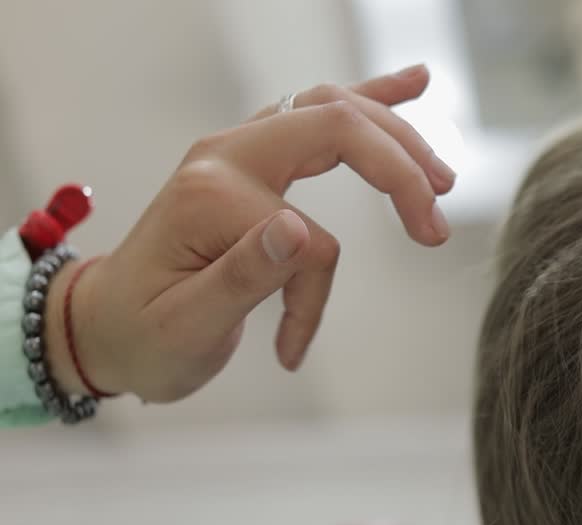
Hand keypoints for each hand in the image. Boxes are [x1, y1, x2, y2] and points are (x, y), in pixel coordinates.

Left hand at [41, 65, 454, 402]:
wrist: (104, 326)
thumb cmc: (143, 337)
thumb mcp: (184, 326)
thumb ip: (242, 274)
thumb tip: (297, 229)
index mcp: (211, 195)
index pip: (306, 237)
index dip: (312, 295)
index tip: (291, 348)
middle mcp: (225, 156)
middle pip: (336, 127)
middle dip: (398, 173)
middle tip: (434, 231)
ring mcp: (239, 150)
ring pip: (334, 111)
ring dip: (395, 140)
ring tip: (442, 179)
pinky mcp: (254, 160)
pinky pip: (319, 112)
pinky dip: (372, 99)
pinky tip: (415, 83)